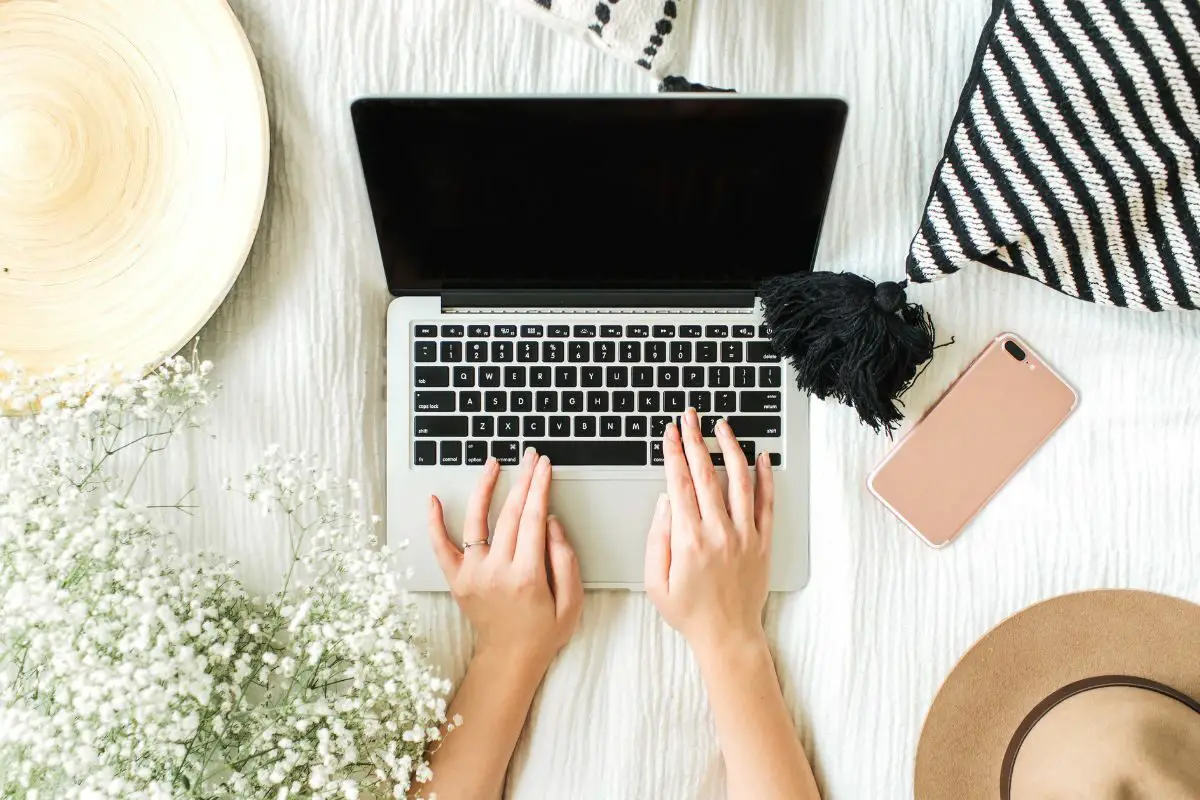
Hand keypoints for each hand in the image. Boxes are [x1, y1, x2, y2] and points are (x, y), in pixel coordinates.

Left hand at [428, 449, 582, 669]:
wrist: (510, 659)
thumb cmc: (544, 631)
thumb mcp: (572, 601)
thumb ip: (565, 559)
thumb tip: (550, 521)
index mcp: (527, 576)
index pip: (533, 519)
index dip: (540, 488)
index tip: (545, 466)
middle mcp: (496, 571)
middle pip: (509, 514)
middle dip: (523, 480)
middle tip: (531, 457)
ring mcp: (472, 574)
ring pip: (476, 521)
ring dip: (485, 488)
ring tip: (493, 464)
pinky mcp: (457, 579)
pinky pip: (441, 547)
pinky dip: (434, 522)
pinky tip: (434, 498)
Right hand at [644, 408, 774, 657]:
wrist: (728, 636)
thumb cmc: (689, 612)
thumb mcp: (654, 581)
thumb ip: (656, 539)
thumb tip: (665, 502)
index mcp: (688, 540)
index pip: (679, 483)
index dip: (674, 453)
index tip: (670, 433)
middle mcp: (718, 532)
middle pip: (706, 474)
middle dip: (696, 439)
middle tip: (690, 417)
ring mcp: (744, 536)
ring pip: (739, 481)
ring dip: (731, 448)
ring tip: (723, 427)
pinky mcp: (762, 542)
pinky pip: (766, 503)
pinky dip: (765, 478)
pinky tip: (761, 457)